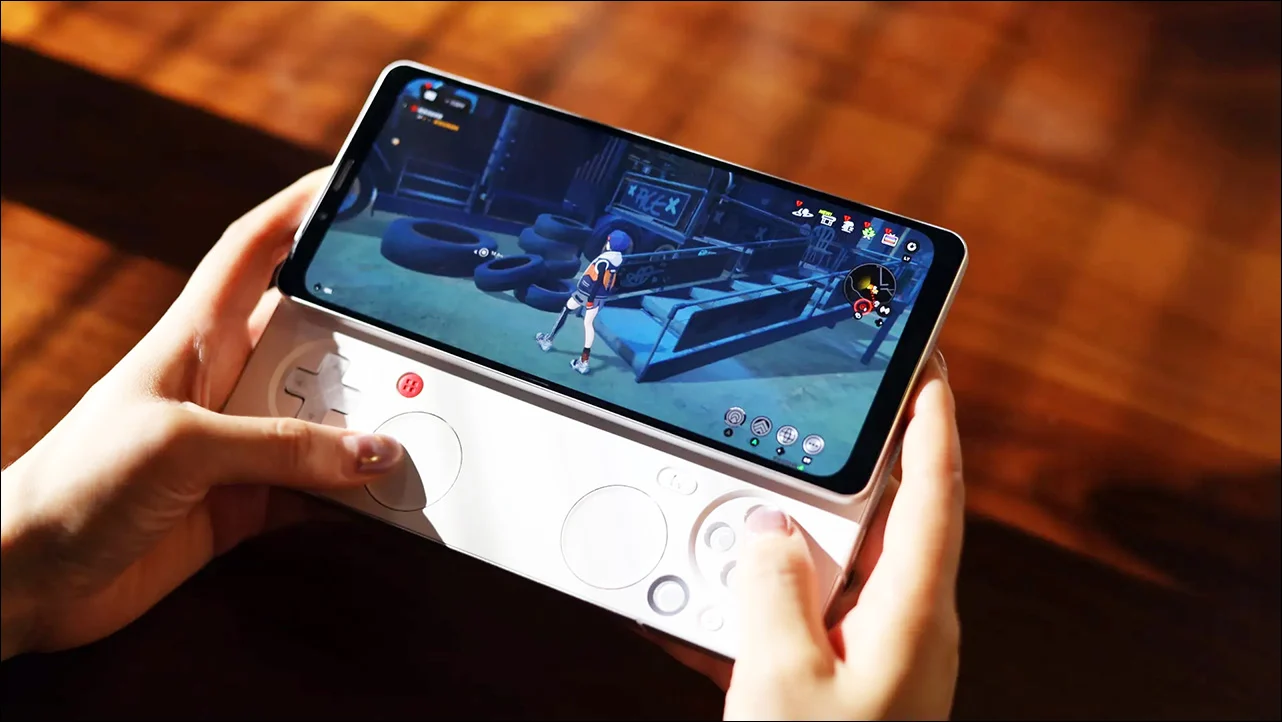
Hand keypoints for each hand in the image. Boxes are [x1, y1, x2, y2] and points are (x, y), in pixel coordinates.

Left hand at [0, 170, 403, 660]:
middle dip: (367, 341)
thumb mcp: (181, 444)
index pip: (255, 250)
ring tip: (416, 433)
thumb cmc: (75, 482)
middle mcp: (225, 382)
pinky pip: (318, 487)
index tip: (354, 185)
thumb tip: (374, 449)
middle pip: (314, 340)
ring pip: (326, 420)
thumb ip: (282, 444)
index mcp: (195, 337)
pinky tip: (383, 496)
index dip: (300, 210)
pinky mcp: (245, 501)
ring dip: (368, 429)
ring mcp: (238, 442)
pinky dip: (353, 493)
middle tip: (422, 349)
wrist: (29, 577)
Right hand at [651, 353, 962, 719]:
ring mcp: (878, 652)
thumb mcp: (781, 675)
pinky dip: (769, 594)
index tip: (927, 362)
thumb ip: (770, 586)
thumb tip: (766, 526)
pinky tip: (722, 599)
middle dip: (836, 476)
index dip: (933, 418)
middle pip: (881, 520)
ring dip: (785, 543)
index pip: (936, 489)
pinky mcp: (847, 676)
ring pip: (833, 566)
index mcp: (912, 612)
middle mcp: (907, 624)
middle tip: (794, 441)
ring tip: (733, 534)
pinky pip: (808, 610)